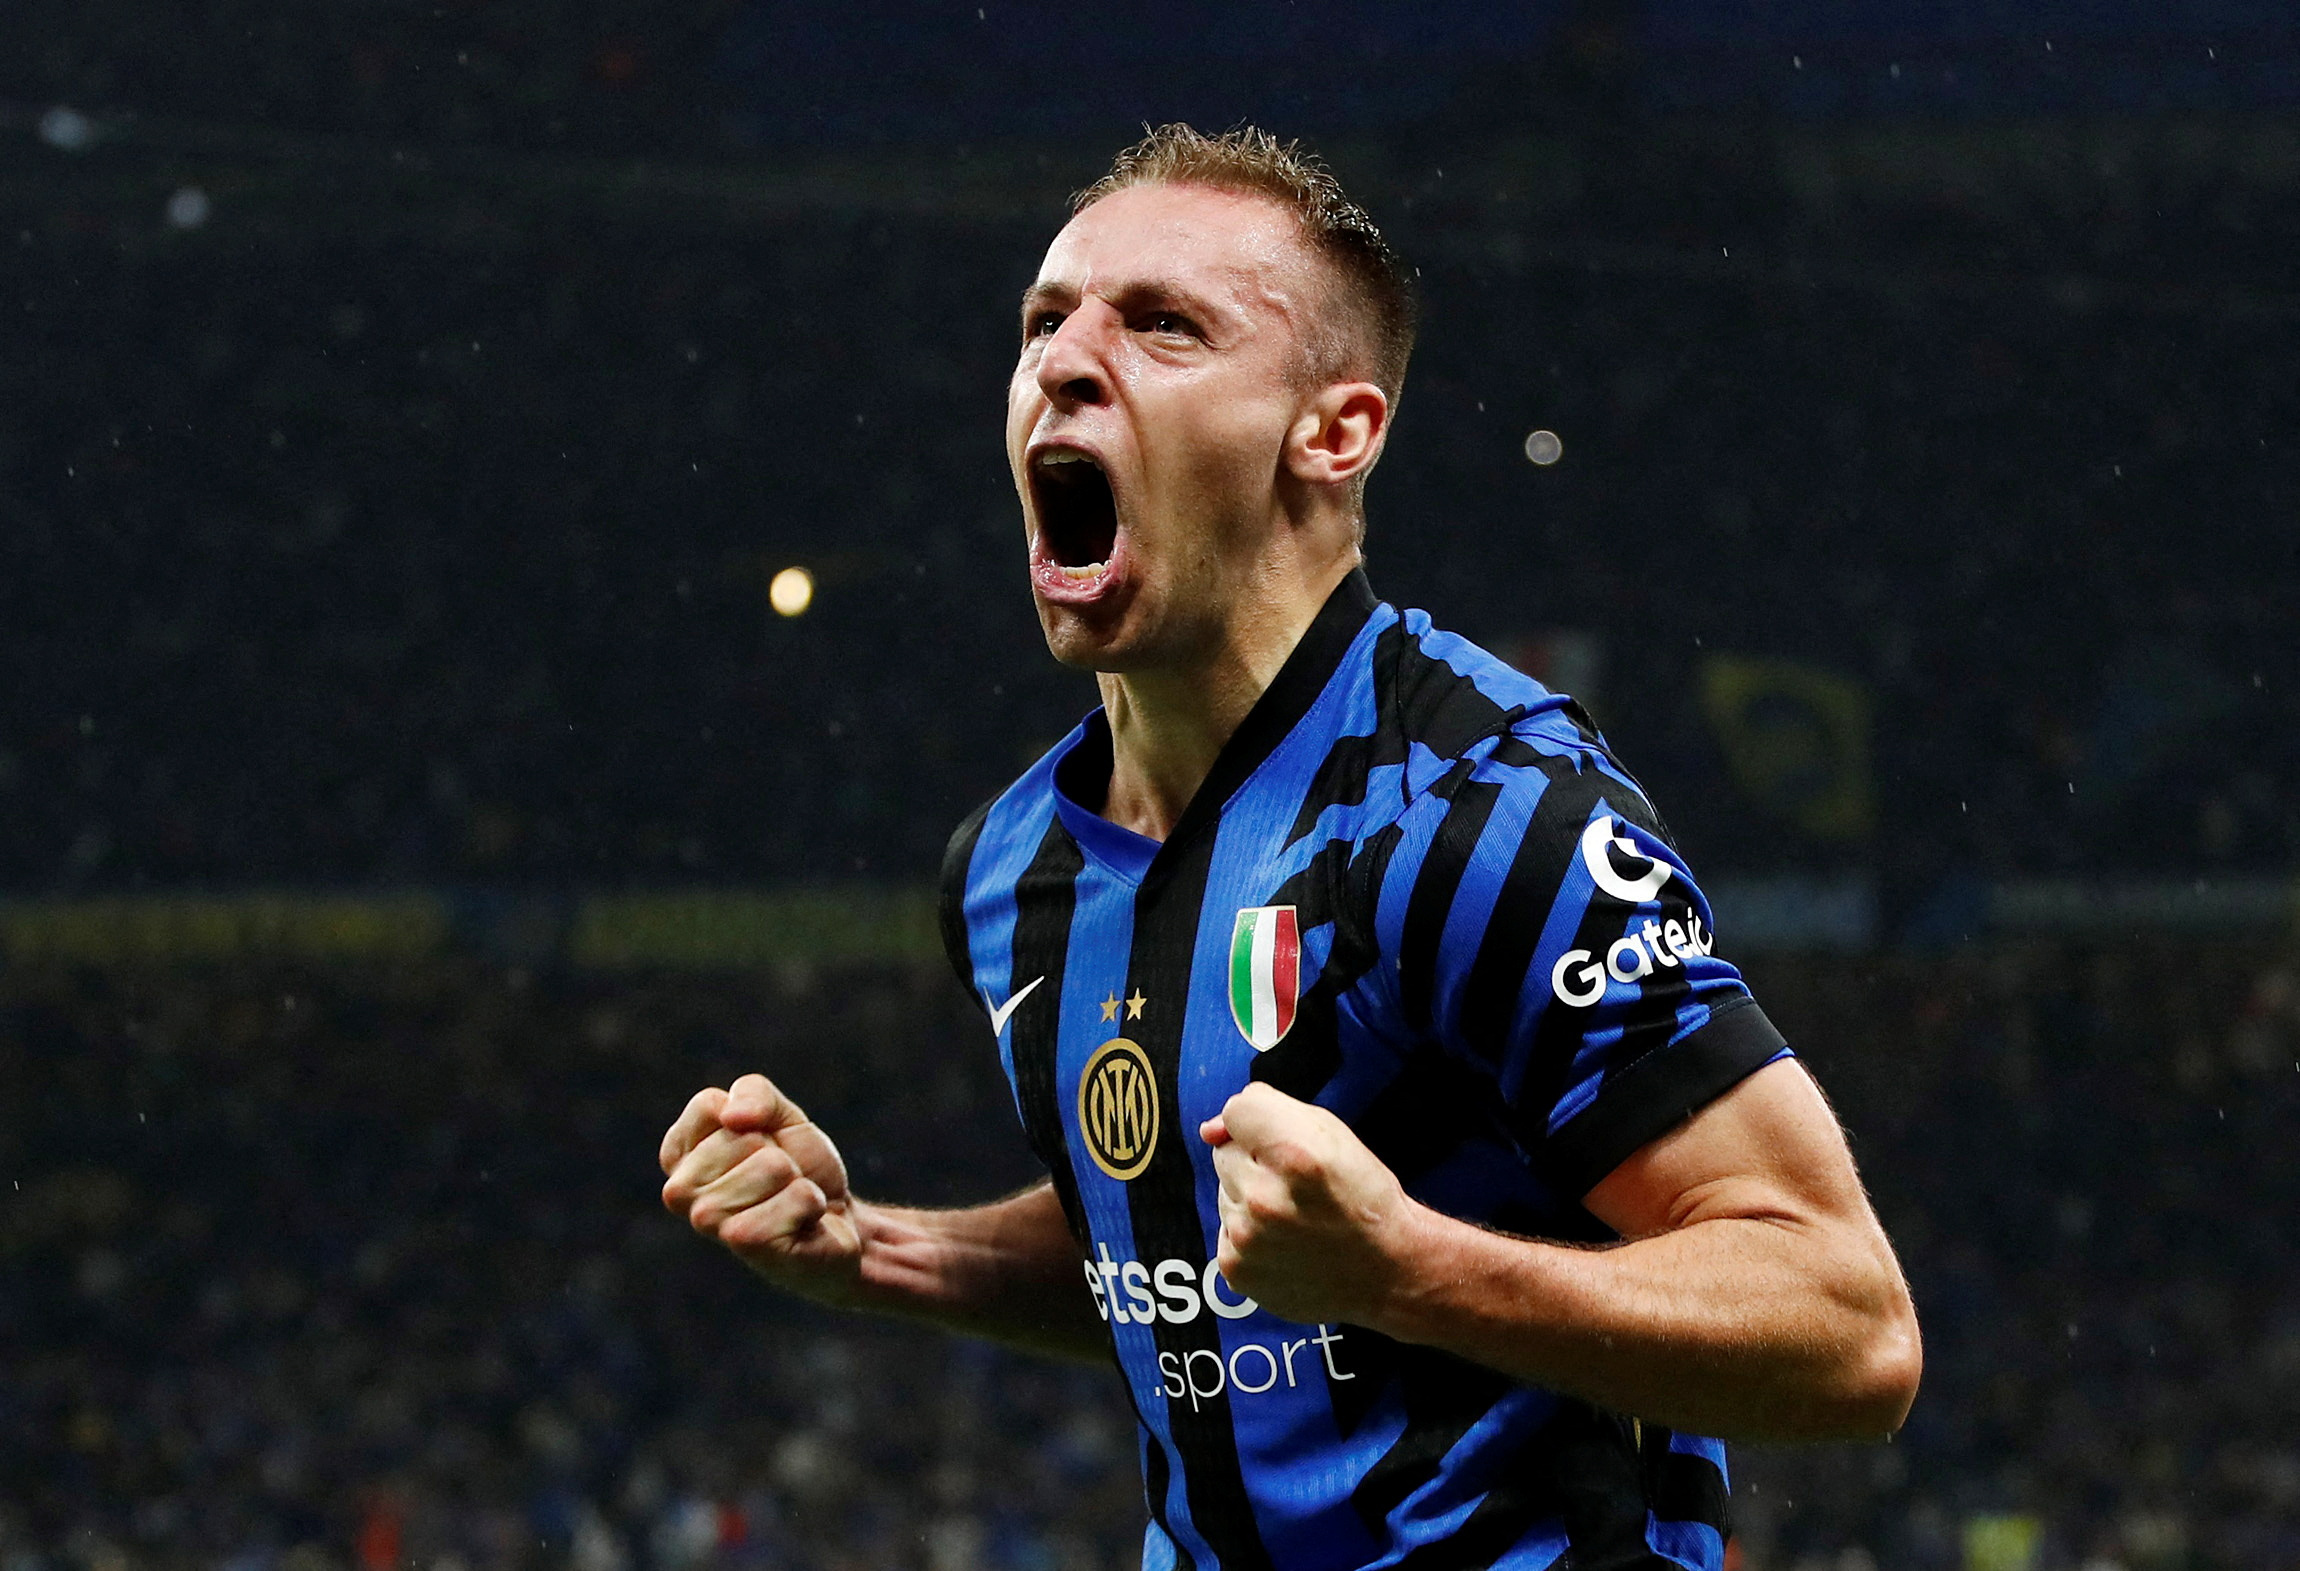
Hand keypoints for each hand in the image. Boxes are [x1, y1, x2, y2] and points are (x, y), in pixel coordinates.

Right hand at [660, 1073, 863, 1300]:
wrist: (835, 1222)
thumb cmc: (798, 1166)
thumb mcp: (779, 1114)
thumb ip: (753, 1093)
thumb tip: (733, 1116)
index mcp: (679, 1155)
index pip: (708, 1105)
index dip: (754, 1117)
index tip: (762, 1143)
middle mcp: (680, 1192)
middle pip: (747, 1137)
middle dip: (779, 1152)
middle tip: (780, 1179)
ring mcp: (708, 1222)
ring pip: (773, 1166)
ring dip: (797, 1180)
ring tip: (789, 1201)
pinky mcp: (745, 1245)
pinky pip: (797, 1196)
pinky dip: (811, 1202)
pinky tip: (802, 1223)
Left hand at [1200, 1083, 1418, 1325]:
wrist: (1388, 1269)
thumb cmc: (1363, 1196)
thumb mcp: (1332, 1133)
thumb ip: (1269, 1113)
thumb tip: (1211, 1129)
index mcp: (1296, 1155)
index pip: (1236, 1111)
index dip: (1260, 1121)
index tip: (1281, 1141)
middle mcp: (1265, 1197)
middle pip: (1225, 1153)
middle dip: (1253, 1162)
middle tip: (1295, 1185)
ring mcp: (1247, 1238)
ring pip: (1224, 1193)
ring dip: (1249, 1199)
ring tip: (1293, 1217)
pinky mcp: (1237, 1269)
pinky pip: (1224, 1231)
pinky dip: (1247, 1235)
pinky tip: (1284, 1243)